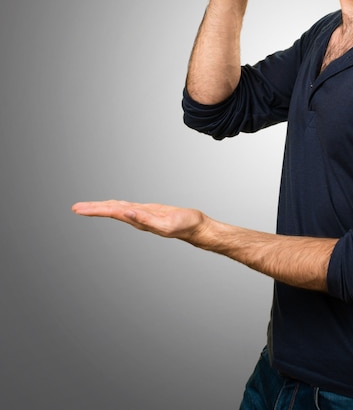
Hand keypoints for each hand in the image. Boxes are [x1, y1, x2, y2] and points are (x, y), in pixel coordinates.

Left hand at [72, 200, 208, 240]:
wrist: (196, 227)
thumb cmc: (185, 226)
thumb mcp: (166, 223)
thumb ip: (146, 220)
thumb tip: (127, 213)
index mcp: (138, 220)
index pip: (112, 213)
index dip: (95, 210)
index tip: (79, 209)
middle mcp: (137, 218)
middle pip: (111, 211)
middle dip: (93, 209)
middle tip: (75, 208)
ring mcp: (142, 215)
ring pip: (118, 209)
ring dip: (102, 207)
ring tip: (87, 207)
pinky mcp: (149, 211)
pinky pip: (128, 207)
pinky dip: (117, 205)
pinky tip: (114, 206)